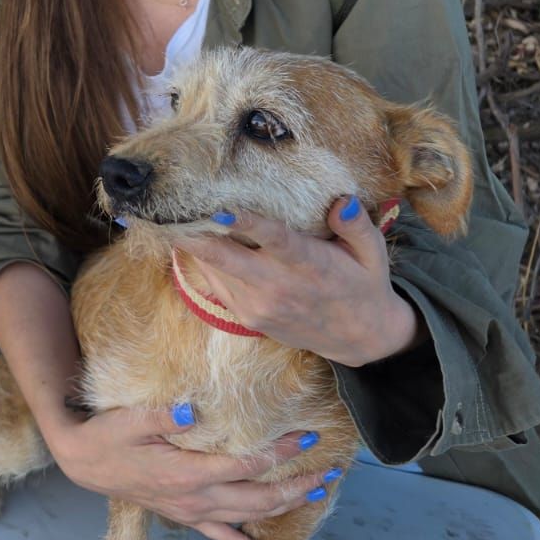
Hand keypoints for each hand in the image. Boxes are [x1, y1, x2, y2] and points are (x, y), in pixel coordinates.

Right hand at [41, 403, 338, 539]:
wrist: (84, 462)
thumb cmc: (107, 435)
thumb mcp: (130, 419)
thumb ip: (163, 415)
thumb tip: (191, 406)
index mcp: (187, 473)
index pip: (245, 465)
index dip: (278, 453)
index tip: (305, 436)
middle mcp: (195, 498)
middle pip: (259, 496)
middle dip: (296, 485)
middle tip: (328, 470)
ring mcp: (192, 512)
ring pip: (249, 516)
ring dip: (285, 507)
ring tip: (316, 494)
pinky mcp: (187, 516)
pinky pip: (224, 539)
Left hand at [176, 197, 422, 366]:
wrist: (358, 339)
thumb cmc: (362, 284)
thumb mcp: (372, 253)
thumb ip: (356, 225)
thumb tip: (340, 200)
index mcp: (310, 266)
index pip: (274, 241)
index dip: (246, 222)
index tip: (219, 206)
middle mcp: (278, 288)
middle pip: (225, 258)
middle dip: (194, 233)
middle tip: (167, 206)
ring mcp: (257, 306)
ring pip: (212, 269)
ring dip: (192, 243)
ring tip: (174, 212)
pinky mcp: (245, 317)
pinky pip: (215, 283)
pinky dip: (202, 260)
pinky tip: (194, 237)